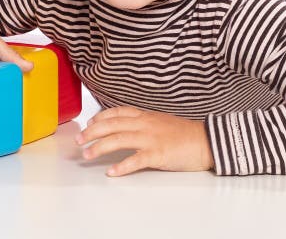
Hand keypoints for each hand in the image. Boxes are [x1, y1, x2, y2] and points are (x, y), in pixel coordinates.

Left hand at [74, 105, 214, 176]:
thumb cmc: (186, 133)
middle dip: (92, 132)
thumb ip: (144, 122)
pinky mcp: (158, 154)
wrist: (207, 140)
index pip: (117, 112)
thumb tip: (128, 127)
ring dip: (99, 147)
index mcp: (146, 116)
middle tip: (78, 140)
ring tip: (86, 155)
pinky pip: (136, 160)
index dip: (100, 117)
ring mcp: (151, 138)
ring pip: (119, 139)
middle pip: (112, 125)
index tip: (89, 122)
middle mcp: (145, 124)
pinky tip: (111, 172)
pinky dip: (122, 166)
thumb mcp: (162, 121)